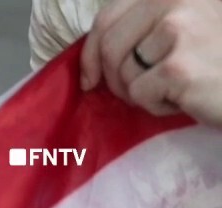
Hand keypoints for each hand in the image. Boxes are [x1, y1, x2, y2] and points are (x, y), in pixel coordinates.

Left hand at [81, 0, 221, 128]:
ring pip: (122, 73)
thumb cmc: (218, 62)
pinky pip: (140, 94)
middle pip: (108, 47)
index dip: (90, 52)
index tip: (90, 78)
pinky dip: (158, 105)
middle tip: (139, 92)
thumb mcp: (184, 29)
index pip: (108, 16)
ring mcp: (178, 31)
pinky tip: (188, 98)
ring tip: (177, 88)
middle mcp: (177, 0)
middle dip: (114, 78)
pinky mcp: (178, 67)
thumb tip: (92, 56)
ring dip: (141, 92)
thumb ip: (144, 27)